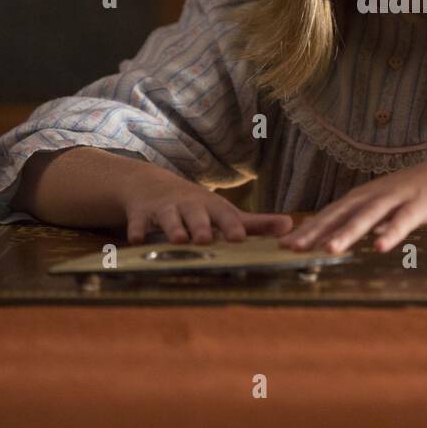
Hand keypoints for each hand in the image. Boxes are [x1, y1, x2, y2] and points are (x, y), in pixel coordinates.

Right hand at [117, 167, 292, 245]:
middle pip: (196, 216)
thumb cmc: (198, 206)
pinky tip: (136, 241)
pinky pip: (137, 223)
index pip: (225, 216)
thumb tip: (290, 226)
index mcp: (212, 208)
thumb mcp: (225, 212)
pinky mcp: (141, 216)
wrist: (152, 186)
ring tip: (177, 240)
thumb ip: (256, 224)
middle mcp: (189, 207)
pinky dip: (137, 231)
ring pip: (168, 219)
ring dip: (173, 228)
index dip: (232, 226)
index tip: (239, 238)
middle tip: (206, 239)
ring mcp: (164, 210)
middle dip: (201, 227)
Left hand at [277, 153, 426, 253]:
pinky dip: (391, 233)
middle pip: (341, 213)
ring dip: (348, 233)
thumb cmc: (423, 192)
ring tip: (329, 250)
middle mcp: (376, 194)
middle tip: (293, 249)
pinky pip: (404, 220)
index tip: (285, 245)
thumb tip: (349, 237)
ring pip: (369, 216)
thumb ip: (370, 221)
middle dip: (316, 231)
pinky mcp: (422, 203)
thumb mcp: (390, 205)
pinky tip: (380, 249)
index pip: (331, 213)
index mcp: (366, 196)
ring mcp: (398, 197)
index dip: (308, 228)